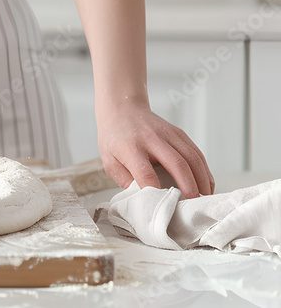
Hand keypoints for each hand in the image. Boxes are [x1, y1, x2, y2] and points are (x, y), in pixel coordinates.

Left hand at [97, 103, 213, 198]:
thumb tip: (142, 199)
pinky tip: (206, 184)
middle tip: (194, 204)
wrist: (122, 109)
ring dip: (202, 179)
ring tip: (204, 198)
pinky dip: (204, 170)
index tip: (162, 205)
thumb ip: (124, 180)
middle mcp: (151, 139)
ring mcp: (168, 134)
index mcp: (130, 147)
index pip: (145, 172)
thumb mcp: (109, 160)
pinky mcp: (179, 133)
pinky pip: (196, 153)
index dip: (155, 190)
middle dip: (189, 186)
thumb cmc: (114, 139)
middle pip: (176, 163)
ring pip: (192, 157)